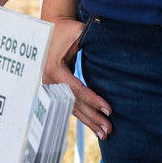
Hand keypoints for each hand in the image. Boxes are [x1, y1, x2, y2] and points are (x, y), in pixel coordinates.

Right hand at [42, 15, 110, 139]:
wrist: (49, 29)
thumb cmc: (66, 30)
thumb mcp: (78, 32)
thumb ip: (92, 39)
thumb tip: (112, 45)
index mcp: (54, 68)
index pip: (76, 89)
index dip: (93, 100)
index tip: (109, 110)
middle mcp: (49, 81)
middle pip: (73, 104)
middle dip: (92, 117)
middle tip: (109, 130)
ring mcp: (49, 87)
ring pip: (71, 108)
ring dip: (88, 121)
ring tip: (104, 133)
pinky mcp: (53, 90)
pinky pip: (68, 105)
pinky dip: (82, 115)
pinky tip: (93, 125)